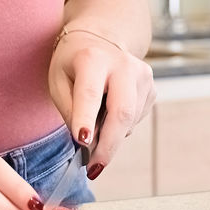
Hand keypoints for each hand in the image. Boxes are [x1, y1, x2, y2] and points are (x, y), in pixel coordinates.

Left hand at [48, 28, 154, 176]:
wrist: (97, 40)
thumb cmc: (72, 64)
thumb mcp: (58, 81)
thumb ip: (70, 111)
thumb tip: (87, 143)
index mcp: (92, 58)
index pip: (90, 92)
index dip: (86, 118)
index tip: (82, 141)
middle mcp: (122, 63)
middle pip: (121, 112)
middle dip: (108, 145)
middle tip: (95, 168)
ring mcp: (142, 74)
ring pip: (130, 121)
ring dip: (111, 136)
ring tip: (94, 129)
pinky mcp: (151, 87)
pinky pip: (136, 119)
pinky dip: (121, 126)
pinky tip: (108, 112)